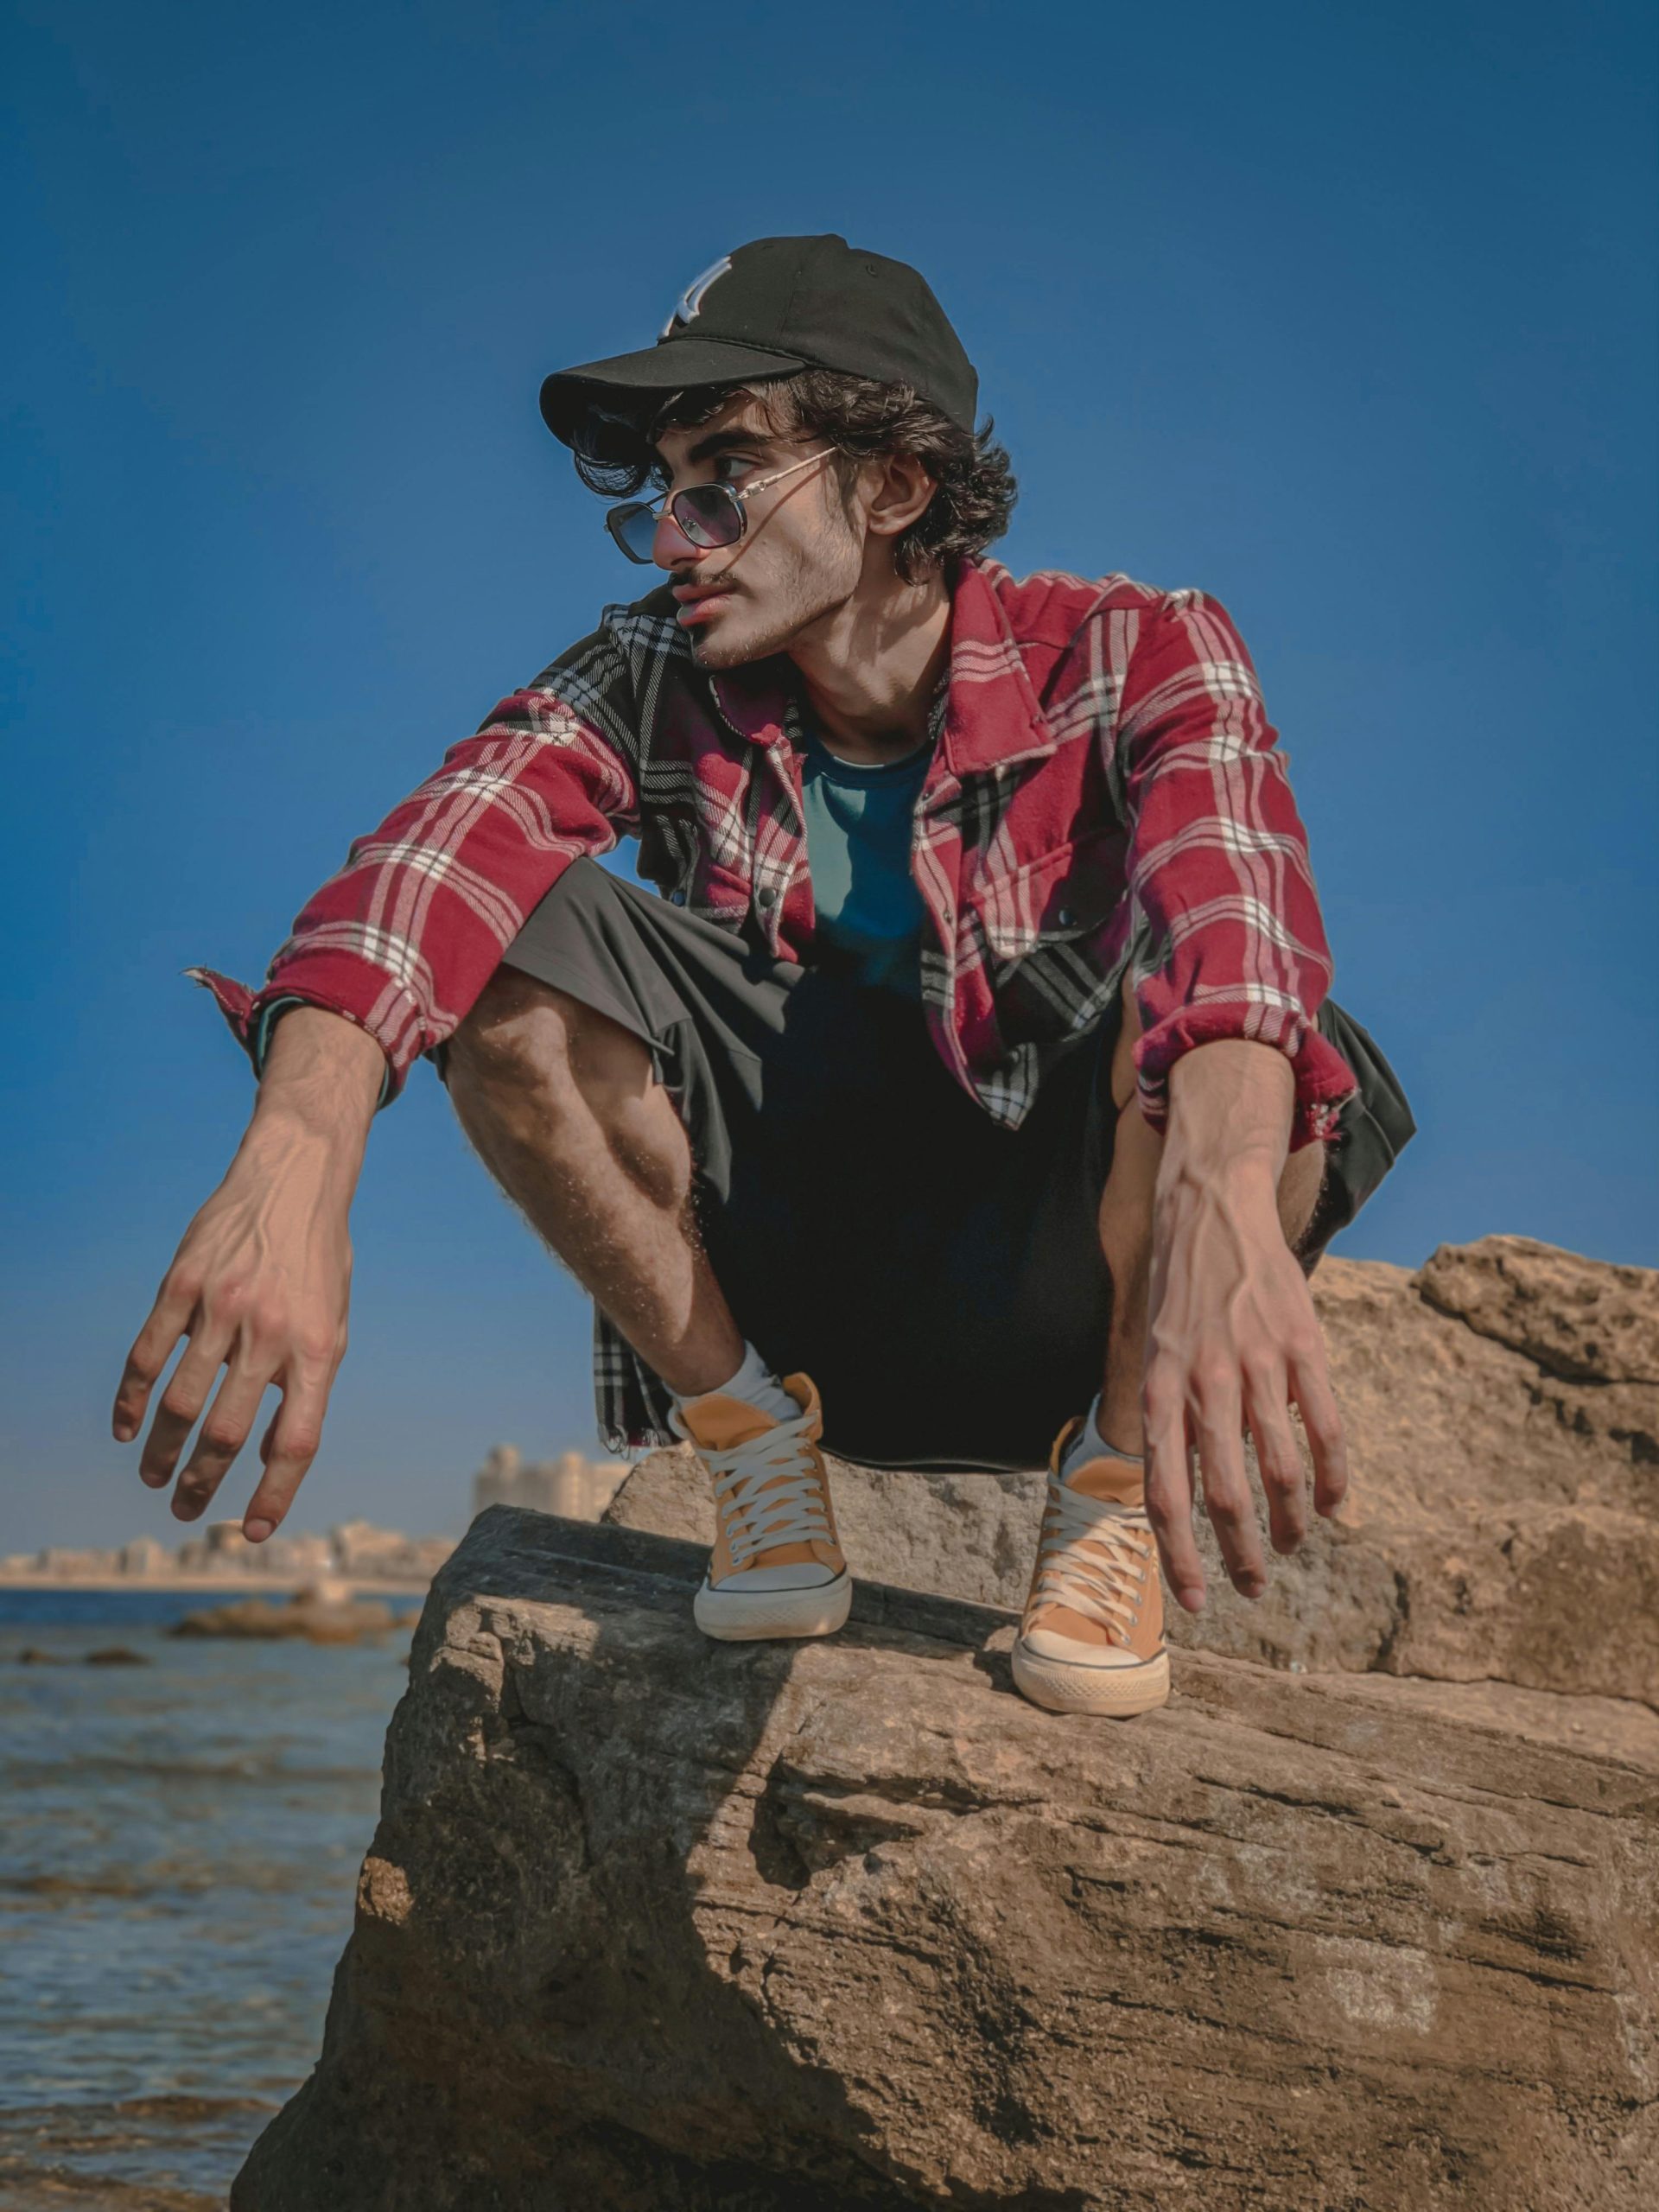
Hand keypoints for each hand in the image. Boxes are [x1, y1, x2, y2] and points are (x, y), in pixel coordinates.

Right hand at [111, 1008, 382, 1539]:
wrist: (297, 1178)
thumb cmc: (318, 1262)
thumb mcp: (333, 1322)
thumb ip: (304, 1384)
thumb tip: (267, 1451)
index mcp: (320, 1348)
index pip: (296, 1441)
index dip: (274, 1494)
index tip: (255, 1533)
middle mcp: (271, 1332)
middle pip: (226, 1432)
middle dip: (203, 1485)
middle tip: (187, 1511)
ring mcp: (223, 1307)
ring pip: (181, 1401)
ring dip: (163, 1452)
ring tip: (155, 1478)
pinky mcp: (183, 1283)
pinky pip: (149, 1354)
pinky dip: (133, 1399)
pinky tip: (128, 1428)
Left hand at [1141, 1043, 1348, 1610]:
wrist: (1213, 1209)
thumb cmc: (1180, 1293)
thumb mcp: (1154, 1351)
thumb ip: (1166, 1416)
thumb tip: (1178, 1491)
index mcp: (1160, 1389)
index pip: (1165, 1494)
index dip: (1181, 1557)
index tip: (1197, 1602)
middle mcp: (1205, 1383)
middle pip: (1225, 1494)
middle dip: (1239, 1555)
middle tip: (1250, 1588)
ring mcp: (1257, 1364)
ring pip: (1280, 1470)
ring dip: (1290, 1523)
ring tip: (1292, 1546)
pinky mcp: (1302, 1347)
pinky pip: (1325, 1428)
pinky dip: (1333, 1477)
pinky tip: (1333, 1507)